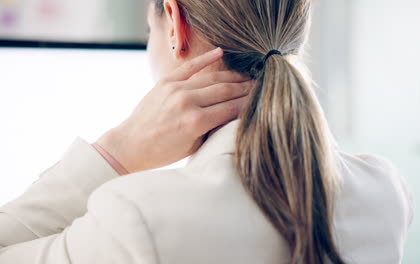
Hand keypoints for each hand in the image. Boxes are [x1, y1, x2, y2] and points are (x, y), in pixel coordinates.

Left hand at [97, 47, 252, 172]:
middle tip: (258, 86)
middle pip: (225, 90)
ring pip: (212, 78)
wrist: (130, 145)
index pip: (232, 108)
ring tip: (245, 76)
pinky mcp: (165, 82)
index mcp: (196, 122)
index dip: (249, 103)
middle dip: (244, 88)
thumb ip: (214, 129)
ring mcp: (175, 89)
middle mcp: (187, 102)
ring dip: (231, 76)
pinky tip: (220, 53)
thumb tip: (235, 114)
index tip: (261, 99)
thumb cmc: (163, 152)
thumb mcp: (194, 146)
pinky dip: (205, 59)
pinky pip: (189, 66)